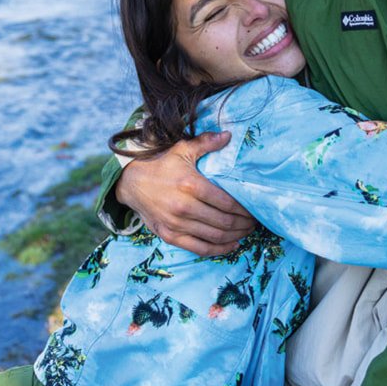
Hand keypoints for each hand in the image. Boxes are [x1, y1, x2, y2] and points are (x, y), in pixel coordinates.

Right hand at [115, 132, 255, 255]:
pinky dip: (218, 250)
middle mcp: (184, 207)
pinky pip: (199, 248)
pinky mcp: (170, 235)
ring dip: (235, 236)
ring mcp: (176, 224)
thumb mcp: (181, 149)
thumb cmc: (160, 165)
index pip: (227, 202)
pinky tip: (231, 245)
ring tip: (246, 231)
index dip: (245, 209)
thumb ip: (206, 143)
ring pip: (215, 236)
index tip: (255, 208)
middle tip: (254, 221)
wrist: (131, 182)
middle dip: (244, 224)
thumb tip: (228, 135)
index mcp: (190, 185)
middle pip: (224, 221)